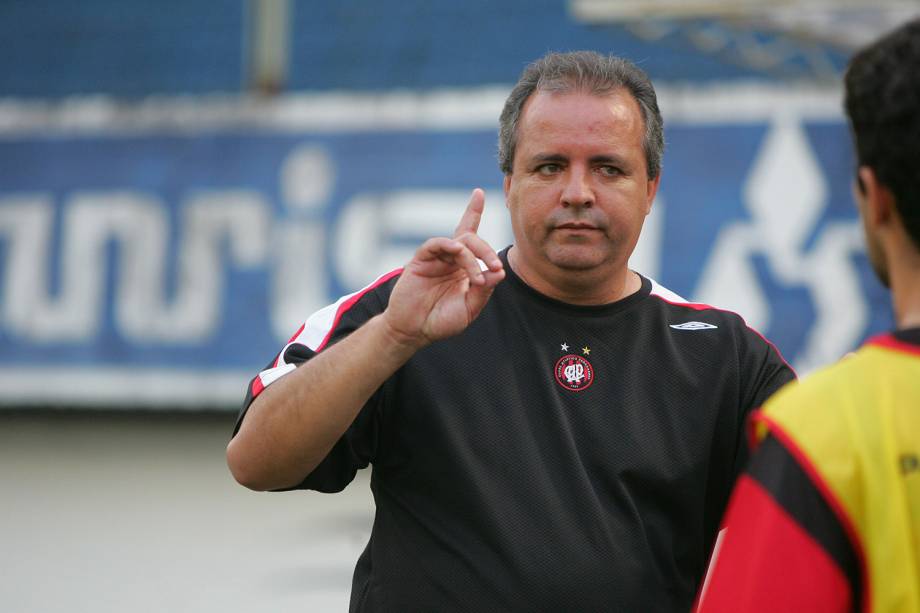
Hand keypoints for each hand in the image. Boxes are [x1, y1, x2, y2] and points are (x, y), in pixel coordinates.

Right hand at [383, 188, 504, 348]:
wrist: (413, 331)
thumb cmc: (440, 320)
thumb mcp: (469, 309)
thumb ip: (483, 291)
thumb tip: (498, 272)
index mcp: (463, 267)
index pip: (471, 238)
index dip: (473, 212)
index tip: (479, 193)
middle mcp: (450, 259)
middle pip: (472, 239)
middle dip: (486, 251)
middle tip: (494, 268)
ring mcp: (436, 259)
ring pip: (458, 242)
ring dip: (472, 256)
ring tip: (477, 277)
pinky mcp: (421, 261)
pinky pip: (436, 244)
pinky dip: (449, 245)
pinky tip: (458, 252)